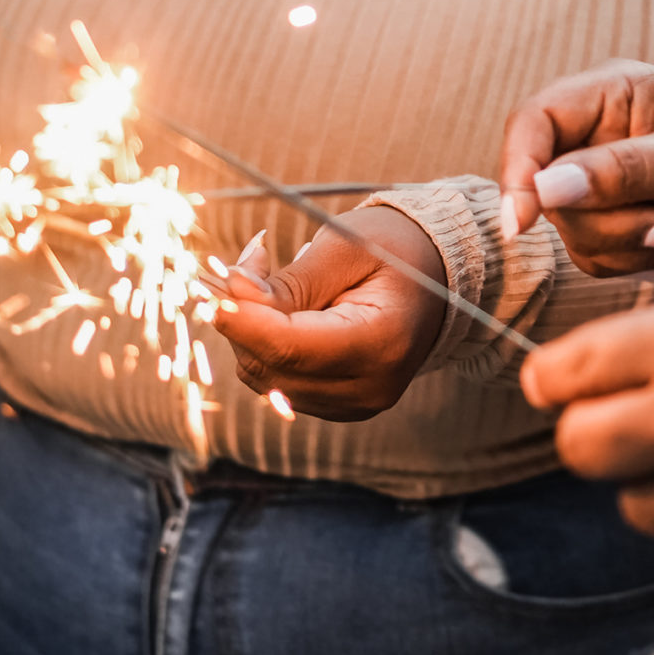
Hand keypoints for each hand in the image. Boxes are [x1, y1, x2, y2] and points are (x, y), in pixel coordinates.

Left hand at [212, 209, 448, 421]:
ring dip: (250, 331)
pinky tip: (281, 310)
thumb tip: (230, 297)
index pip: (290, 347)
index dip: (243, 319)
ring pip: (266, 378)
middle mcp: (370, 388)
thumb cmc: (395, 250)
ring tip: (267, 278)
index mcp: (382, 344)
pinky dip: (266, 346)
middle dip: (242, 317)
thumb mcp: (346, 249)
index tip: (216, 283)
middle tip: (247, 263)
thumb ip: (289, 281)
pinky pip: (278, 382)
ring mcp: (356, 404)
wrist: (437, 276)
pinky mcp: (339, 406)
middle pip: (272, 365)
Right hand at [498, 61, 653, 275]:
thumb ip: (623, 171)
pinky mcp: (605, 218)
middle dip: (608, 222)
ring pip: (570, 230)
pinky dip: (638, 259)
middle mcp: (591, 132)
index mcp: (608, 92)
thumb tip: (546, 189)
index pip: (532, 122)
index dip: (518, 169)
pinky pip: (594, 255)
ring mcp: (594, 178)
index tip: (522, 222)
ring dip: (630, 244)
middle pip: (548, 189)